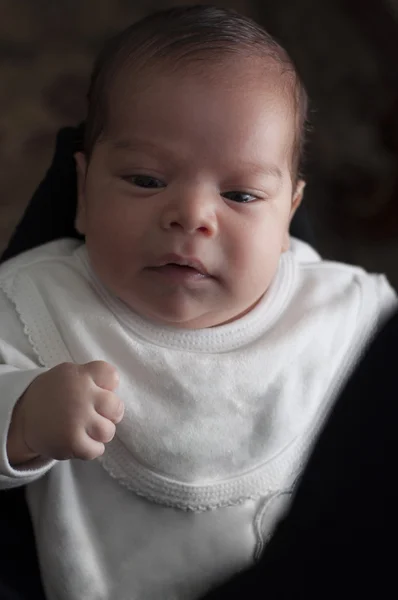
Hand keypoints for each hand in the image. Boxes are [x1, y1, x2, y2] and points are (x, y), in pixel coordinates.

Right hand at [7, 361, 123, 463]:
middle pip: (116, 407)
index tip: (101, 390)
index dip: (110, 385)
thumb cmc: (55, 395)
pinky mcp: (71, 442)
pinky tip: (82, 441)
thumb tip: (114, 391)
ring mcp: (76, 419)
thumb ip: (92, 378)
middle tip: (98, 415)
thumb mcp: (69, 375)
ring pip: (108, 431)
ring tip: (89, 429)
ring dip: (101, 433)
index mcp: (79, 375)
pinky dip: (91, 448)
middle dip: (111, 413)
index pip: (111, 375)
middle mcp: (79, 395)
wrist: (23, 416)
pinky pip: (96, 450)